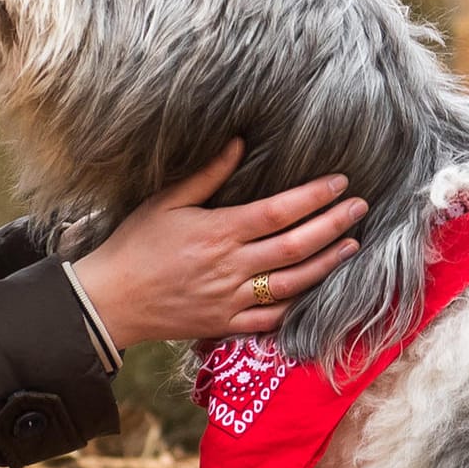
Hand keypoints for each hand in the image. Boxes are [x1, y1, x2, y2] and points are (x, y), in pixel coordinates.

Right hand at [68, 139, 364, 346]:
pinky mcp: (225, 324)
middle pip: (295, 246)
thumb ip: (207, 175)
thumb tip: (238, 143)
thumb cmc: (134, 245)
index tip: (340, 182)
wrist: (109, 300)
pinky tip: (318, 291)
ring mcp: (231, 299)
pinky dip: (299, 307)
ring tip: (352, 245)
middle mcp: (231, 267)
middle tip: (359, 208)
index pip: (279, 211)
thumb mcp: (165, 202)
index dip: (314, 197)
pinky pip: (271, 319)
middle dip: (333, 225)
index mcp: (218, 231)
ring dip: (326, 263)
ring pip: (293, 283)